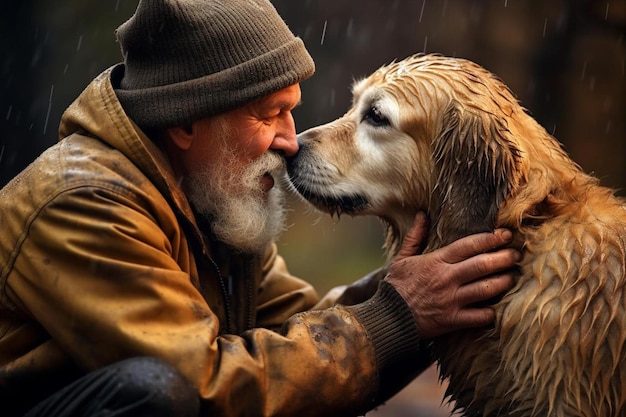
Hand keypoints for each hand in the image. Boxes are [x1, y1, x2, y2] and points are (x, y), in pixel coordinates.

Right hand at [385, 212, 518, 338]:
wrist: (388, 318)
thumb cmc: (395, 287)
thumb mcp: (402, 258)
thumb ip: (415, 237)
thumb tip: (423, 214)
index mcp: (436, 262)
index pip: (468, 245)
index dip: (490, 238)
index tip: (505, 234)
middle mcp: (447, 279)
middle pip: (483, 265)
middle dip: (504, 258)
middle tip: (516, 255)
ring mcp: (451, 300)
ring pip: (487, 289)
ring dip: (504, 281)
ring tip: (513, 276)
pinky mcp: (453, 320)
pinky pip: (480, 316)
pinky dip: (493, 311)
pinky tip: (500, 306)